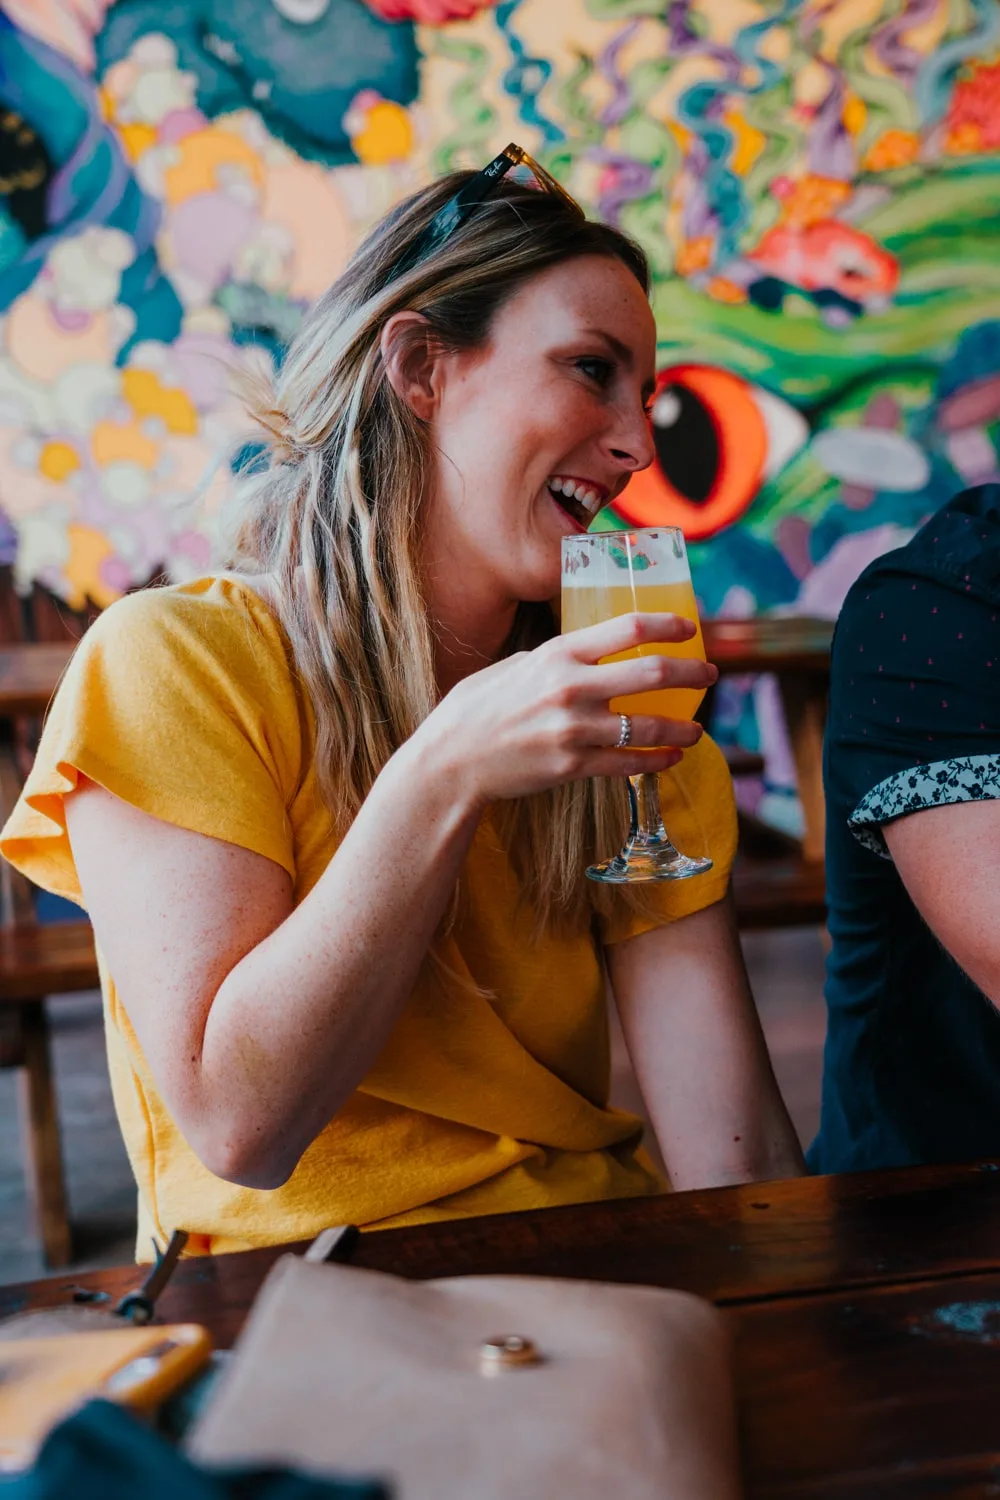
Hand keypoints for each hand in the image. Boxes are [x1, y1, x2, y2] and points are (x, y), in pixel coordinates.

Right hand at [410, 612, 718, 808]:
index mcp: (557, 654)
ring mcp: (574, 729)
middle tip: (709, 675)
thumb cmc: (476, 709)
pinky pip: (628, 763)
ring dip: (681, 728)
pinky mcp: (572, 766)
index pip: (627, 628)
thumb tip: (590, 653)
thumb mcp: (513, 666)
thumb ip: (556, 659)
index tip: (690, 628)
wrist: (450, 762)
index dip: (667, 625)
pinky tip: (670, 758)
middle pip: (652, 673)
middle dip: (691, 673)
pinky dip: (656, 761)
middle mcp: (570, 688)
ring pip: (648, 726)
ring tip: (695, 730)